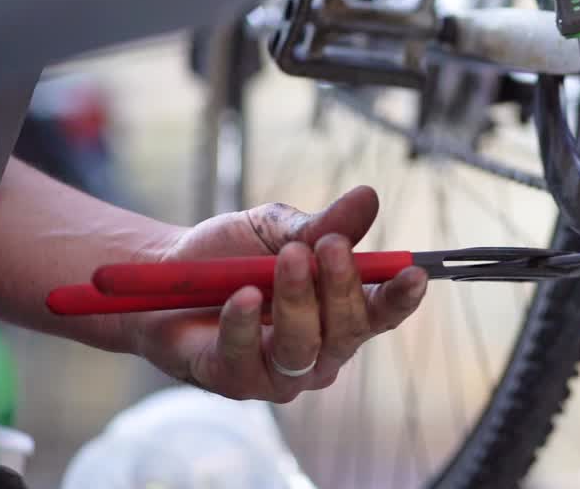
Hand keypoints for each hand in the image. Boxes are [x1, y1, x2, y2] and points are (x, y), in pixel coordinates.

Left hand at [129, 187, 426, 401]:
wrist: (165, 272)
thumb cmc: (233, 254)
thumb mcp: (280, 229)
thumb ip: (324, 223)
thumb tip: (368, 197)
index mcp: (340, 314)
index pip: (382, 313)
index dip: (402, 297)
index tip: (414, 272)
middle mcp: (319, 352)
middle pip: (348, 332)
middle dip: (342, 287)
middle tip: (329, 246)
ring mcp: (279, 374)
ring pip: (303, 348)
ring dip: (296, 301)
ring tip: (284, 258)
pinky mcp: (234, 381)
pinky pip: (247, 358)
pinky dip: (244, 323)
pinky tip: (240, 296)